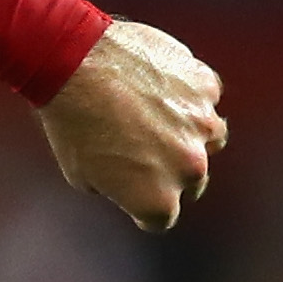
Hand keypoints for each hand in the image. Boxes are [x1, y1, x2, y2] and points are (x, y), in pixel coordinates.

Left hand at [40, 17, 226, 230]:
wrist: (75, 63)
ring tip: (157, 116)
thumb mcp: (81, 175)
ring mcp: (203, 126)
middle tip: (143, 148)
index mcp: (157, 200)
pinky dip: (189, 95)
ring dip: (190, 133)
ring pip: (211, 139)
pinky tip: (160, 86)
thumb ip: (119, 187)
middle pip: (191, 181)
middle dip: (170, 170)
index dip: (143, 205)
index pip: (161, 218)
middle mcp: (189, 169)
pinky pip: (206, 97)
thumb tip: (131, 182)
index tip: (132, 191)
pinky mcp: (206, 87)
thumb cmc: (71, 122)